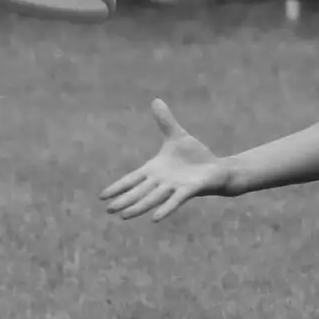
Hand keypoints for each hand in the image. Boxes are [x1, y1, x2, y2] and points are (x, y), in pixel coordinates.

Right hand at [99, 98, 225, 221]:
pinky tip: (154, 219)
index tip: (102, 196)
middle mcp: (161, 182)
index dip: (118, 187)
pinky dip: (165, 209)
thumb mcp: (176, 135)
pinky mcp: (189, 191)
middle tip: (108, 210)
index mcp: (155, 171)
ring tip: (124, 216)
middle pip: (138, 192)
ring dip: (138, 208)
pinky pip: (174, 201)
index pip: (132, 180)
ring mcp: (174, 187)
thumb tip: (155, 100)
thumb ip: (165, 121)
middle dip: (123, 200)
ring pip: (152, 199)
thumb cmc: (195, 156)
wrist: (216, 169)